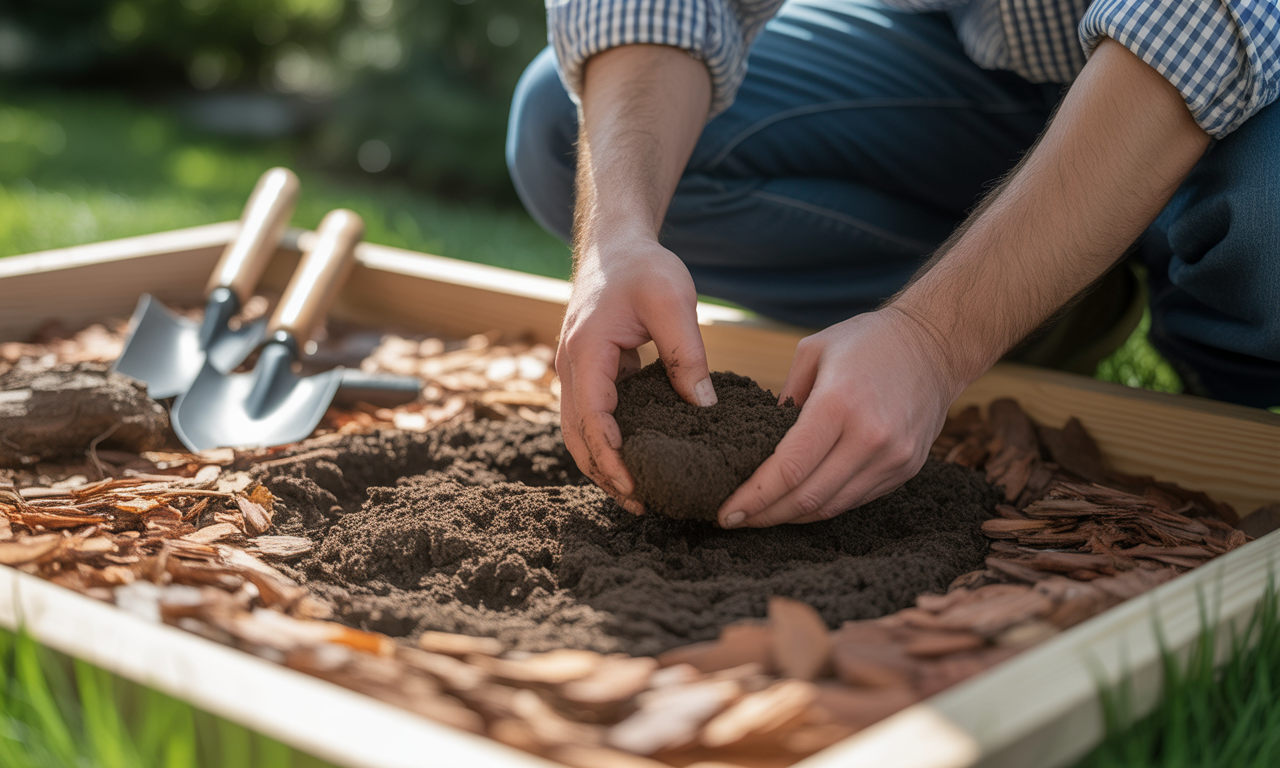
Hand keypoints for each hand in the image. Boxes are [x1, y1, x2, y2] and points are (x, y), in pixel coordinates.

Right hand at [556, 238, 716, 511]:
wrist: (615, 246)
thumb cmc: (643, 267)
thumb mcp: (673, 301)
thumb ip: (687, 354)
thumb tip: (703, 407)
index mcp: (587, 352)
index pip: (591, 418)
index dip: (611, 457)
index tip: (636, 486)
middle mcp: (571, 367)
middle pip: (576, 436)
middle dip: (603, 474)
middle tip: (639, 505)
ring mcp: (576, 372)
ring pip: (579, 431)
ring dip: (602, 464)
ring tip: (636, 495)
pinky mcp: (590, 374)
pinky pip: (591, 417)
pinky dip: (607, 443)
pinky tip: (637, 459)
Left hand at [716, 306, 964, 527]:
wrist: (936, 345)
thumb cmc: (868, 341)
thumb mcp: (814, 351)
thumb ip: (784, 397)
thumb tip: (762, 441)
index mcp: (839, 404)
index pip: (789, 468)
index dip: (754, 498)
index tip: (727, 512)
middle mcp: (870, 437)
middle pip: (807, 497)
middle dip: (765, 515)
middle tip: (734, 520)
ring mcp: (892, 458)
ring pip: (831, 507)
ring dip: (791, 517)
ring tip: (761, 516)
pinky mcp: (905, 469)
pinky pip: (854, 499)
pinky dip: (822, 506)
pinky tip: (798, 503)